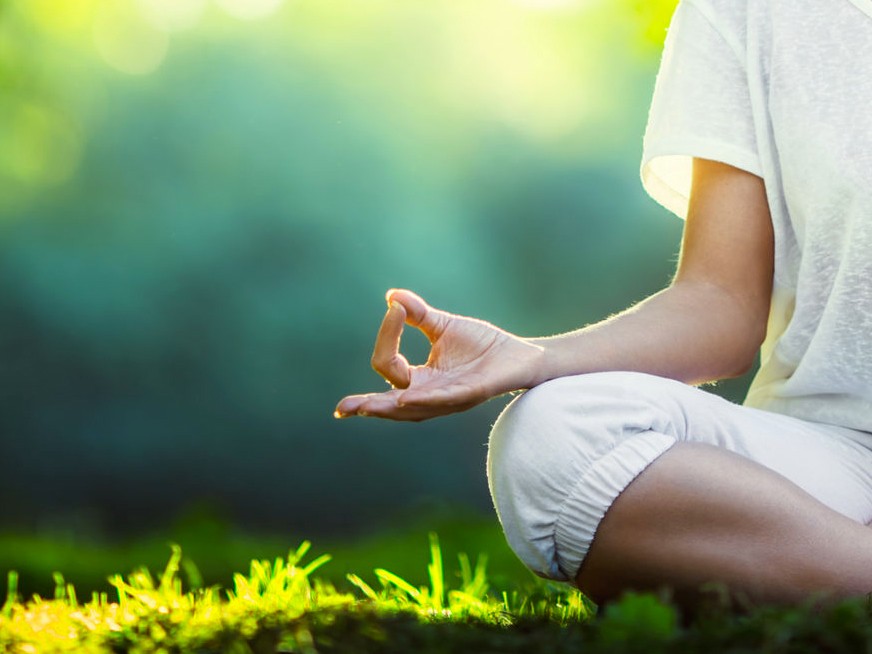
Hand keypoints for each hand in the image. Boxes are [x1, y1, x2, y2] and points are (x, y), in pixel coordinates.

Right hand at [334, 289, 543, 420]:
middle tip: (343, 408)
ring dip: (387, 407)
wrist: (520, 354)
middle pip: (390, 403)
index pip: (388, 366)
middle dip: (366, 405)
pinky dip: (425, 399)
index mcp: (420, 380)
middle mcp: (429, 395)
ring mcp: (449, 398)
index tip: (395, 309)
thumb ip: (417, 315)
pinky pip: (443, 399)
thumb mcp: (443, 326)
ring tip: (365, 408)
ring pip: (412, 408)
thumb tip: (391, 296)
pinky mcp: (471, 394)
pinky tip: (407, 399)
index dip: (387, 337)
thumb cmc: (482, 346)